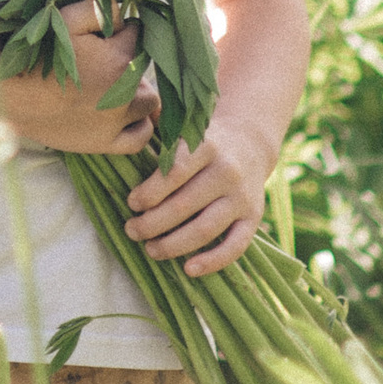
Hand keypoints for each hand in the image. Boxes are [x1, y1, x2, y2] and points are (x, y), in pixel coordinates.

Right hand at [0, 0, 161, 150]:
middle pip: (147, 68)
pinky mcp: (106, 143)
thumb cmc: (34, 54)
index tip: (111, 30)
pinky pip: (140, 136)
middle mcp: (125, 91)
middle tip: (108, 56)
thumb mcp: (64, 18)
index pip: (138, 33)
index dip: (124, 28)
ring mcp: (117, 121)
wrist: (7, 98)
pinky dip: (140, 124)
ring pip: (148, 101)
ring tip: (116, 83)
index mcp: (118, 57)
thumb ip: (99, 9)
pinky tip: (129, 114)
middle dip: (133, 58)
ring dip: (138, 89)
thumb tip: (124, 8)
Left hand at [123, 113, 267, 276]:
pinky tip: (188, 269)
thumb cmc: (202, 138)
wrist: (249, 143)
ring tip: (150, 250)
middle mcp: (227, 171)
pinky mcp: (253, 219)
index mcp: (207, 144)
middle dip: (153, 223)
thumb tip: (129, 114)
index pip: (174, 172)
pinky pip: (235, 247)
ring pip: (206, 229)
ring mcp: (242, 197)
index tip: (131, 203)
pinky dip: (213, 262)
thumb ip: (159, 121)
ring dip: (174, 245)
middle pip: (185, 205)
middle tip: (132, 230)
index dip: (149, 192)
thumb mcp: (184, 124)